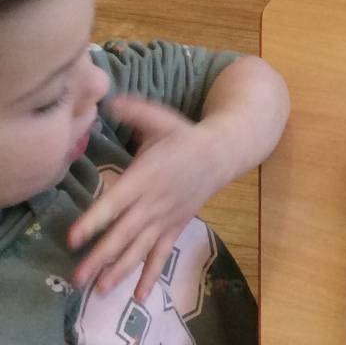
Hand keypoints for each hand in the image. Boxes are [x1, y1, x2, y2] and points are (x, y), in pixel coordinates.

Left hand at [68, 95, 228, 300]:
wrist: (222, 152)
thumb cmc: (185, 135)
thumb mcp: (160, 119)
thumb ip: (134, 111)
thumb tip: (108, 100)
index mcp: (146, 176)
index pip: (116, 201)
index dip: (95, 220)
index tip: (74, 237)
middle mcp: (154, 202)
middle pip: (124, 233)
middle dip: (100, 256)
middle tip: (77, 277)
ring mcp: (166, 218)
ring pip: (140, 248)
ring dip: (119, 270)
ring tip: (99, 290)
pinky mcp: (175, 226)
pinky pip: (162, 253)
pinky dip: (151, 275)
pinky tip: (139, 295)